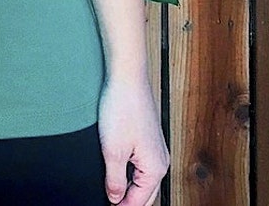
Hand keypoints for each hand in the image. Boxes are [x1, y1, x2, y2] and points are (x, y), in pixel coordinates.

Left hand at [98, 75, 168, 205]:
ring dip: (129, 188)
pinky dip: (130, 173)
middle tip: (108, 202)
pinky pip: (141, 165)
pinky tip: (116, 170)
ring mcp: (155, 148)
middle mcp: (160, 160)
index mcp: (156, 168)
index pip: (139, 202)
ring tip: (111, 190)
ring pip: (143, 180)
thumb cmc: (123, 107)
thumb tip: (114, 198)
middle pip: (145, 194)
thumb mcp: (113, 150)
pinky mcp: (147, 137)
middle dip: (129, 201)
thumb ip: (114, 180)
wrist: (127, 76)